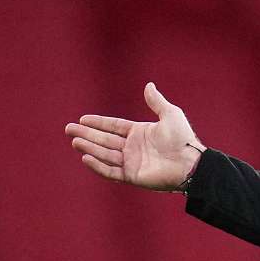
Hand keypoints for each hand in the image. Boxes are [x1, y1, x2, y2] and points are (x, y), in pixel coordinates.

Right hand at [65, 83, 203, 190]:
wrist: (190, 163)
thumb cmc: (183, 139)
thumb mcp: (171, 115)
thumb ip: (156, 102)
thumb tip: (148, 85)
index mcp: (140, 133)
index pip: (114, 126)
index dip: (99, 123)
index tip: (82, 119)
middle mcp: (133, 147)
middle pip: (105, 140)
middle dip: (87, 134)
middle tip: (69, 129)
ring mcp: (132, 162)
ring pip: (105, 154)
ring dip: (89, 147)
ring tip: (74, 141)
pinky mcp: (132, 176)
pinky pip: (111, 171)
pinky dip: (98, 166)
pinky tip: (86, 157)